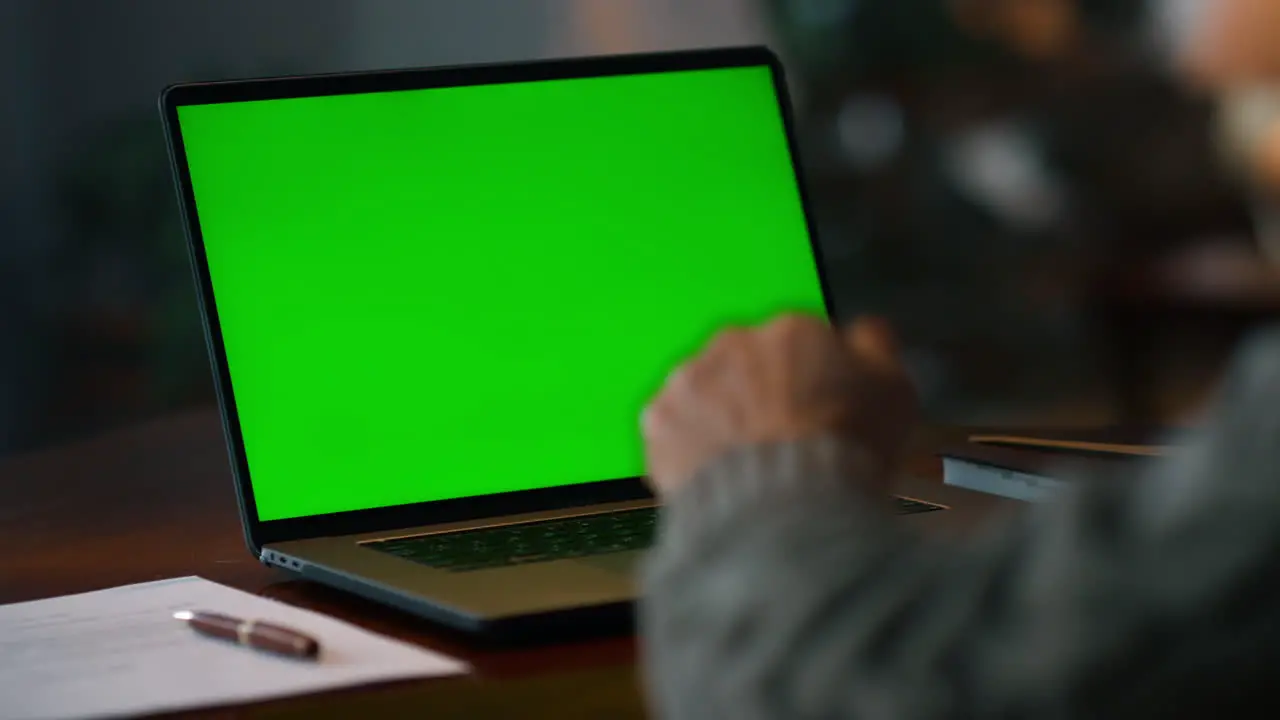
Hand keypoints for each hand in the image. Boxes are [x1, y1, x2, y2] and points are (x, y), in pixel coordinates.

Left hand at [641, 314, 917, 497]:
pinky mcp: (658, 421)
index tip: (815, 412)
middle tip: (780, 442)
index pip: (799, 344)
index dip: (809, 381)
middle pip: (748, 364)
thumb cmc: (845, 451)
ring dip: (722, 419)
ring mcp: (689, 380)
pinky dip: (689, 448)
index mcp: (791, 330)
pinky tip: (716, 475)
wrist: (785, 505)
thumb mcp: (895, 392)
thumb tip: (864, 332)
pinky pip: (674, 429)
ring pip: (707, 393)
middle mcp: (733, 343)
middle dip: (760, 394)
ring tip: (747, 465)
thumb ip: (875, 349)